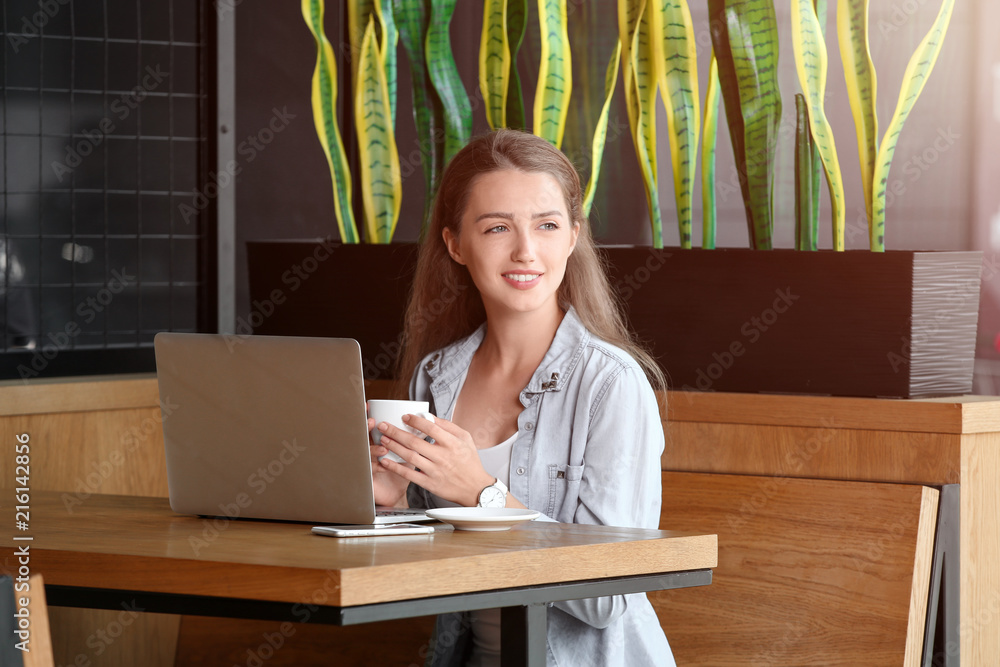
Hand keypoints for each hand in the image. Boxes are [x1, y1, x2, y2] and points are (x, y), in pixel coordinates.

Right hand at [368, 416, 411, 506]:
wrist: (395, 494)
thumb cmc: (402, 473)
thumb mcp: (409, 454)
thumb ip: (415, 439)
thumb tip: (428, 422)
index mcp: (381, 443)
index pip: (373, 428)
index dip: (370, 418)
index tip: (370, 408)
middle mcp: (372, 452)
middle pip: (366, 438)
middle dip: (368, 429)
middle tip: (373, 422)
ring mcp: (369, 464)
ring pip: (366, 454)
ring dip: (374, 449)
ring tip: (383, 447)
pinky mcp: (369, 478)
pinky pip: (370, 471)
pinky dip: (376, 467)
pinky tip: (383, 464)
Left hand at [376, 414, 494, 506]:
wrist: (475, 488)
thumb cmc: (470, 462)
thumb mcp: (466, 438)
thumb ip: (448, 426)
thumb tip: (431, 417)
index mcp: (452, 444)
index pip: (430, 428)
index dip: (415, 421)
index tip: (405, 417)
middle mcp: (442, 457)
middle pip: (414, 442)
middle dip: (395, 432)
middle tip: (384, 426)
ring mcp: (435, 471)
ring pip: (409, 457)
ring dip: (393, 447)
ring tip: (383, 439)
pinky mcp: (429, 483)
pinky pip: (409, 474)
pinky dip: (395, 467)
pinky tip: (385, 461)